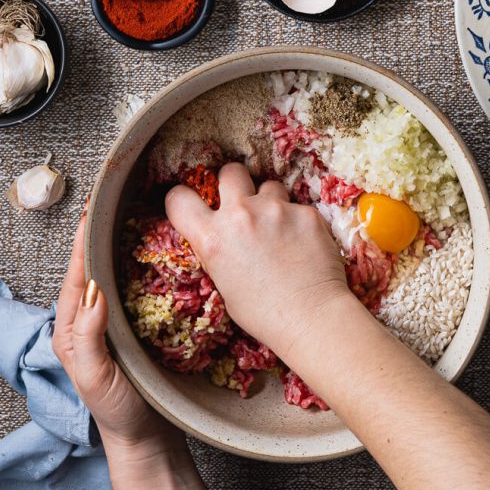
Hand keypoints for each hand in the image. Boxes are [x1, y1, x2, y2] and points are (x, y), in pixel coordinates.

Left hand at [53, 209, 183, 459]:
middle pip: (91, 272)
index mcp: (72, 331)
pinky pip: (134, 294)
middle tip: (113, 207)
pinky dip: (139, 271)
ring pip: (113, 280)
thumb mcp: (98, 376)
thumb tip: (94, 292)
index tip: (91, 215)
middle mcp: (89, 324)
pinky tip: (155, 258)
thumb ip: (90, 337)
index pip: (75, 279)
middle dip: (99, 239)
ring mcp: (113, 327)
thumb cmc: (120, 412)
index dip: (82, 246)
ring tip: (133, 222)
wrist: (148, 440)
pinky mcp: (136, 331)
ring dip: (119, 251)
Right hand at [165, 163, 351, 358]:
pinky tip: (303, 245)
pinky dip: (298, 221)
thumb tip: (221, 237)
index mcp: (212, 239)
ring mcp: (276, 210)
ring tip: (279, 229)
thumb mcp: (224, 284)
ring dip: (270, 202)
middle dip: (234, 183)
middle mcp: (240, 216)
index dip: (182, 199)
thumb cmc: (264, 314)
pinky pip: (298, 207)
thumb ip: (218, 251)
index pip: (178, 198)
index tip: (192, 205)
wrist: (311, 318)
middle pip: (230, 171)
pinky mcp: (306, 213)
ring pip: (269, 186)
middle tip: (242, 203)